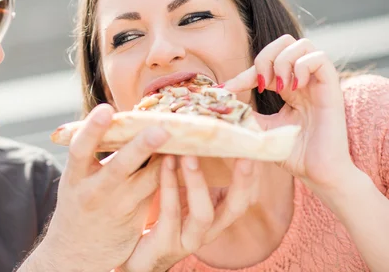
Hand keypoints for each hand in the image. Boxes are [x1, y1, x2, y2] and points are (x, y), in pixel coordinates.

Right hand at [37, 103, 169, 271]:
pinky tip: (186, 156)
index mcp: (75, 177)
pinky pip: (157, 191)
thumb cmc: (80, 201)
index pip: (80, 150)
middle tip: (160, 130)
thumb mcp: (78, 178)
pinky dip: (170, 173)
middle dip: (139, 148)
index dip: (92, 129)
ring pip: (146, 182)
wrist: (76, 252)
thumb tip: (125, 119)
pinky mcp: (136, 217)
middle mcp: (94, 193)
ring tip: (185, 140)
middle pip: (119, 168)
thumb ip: (96, 154)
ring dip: (166, 161)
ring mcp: (117, 207)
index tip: (106, 109)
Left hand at [117, 156, 260, 271]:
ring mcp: (189, 240)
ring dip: (197, 180)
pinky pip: (170, 212)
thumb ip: (193, 172)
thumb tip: (200, 133)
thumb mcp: (181, 194)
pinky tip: (165, 162)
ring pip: (203, 213)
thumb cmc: (159, 217)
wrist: (134, 255)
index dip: (252, 175)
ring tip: (189, 153)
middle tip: (242, 153)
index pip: (244, 196)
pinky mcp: (166, 244)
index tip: (255, 148)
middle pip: (236, 207)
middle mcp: (209, 230)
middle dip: (242, 180)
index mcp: (216, 216)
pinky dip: (169, 184)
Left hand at [224, 34, 354, 190]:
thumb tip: (219, 100)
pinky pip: (320, 58)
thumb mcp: (260, 129)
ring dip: (281, 61)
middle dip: (265, 57)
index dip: (244, 73)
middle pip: (285, 42)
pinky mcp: (332, 88)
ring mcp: (318, 82)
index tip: (226, 89)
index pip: (265, 63)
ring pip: (302, 44)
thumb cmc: (292, 153)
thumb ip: (244, 112)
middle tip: (260, 84)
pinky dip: (301, 66)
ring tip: (277, 87)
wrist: (317, 173)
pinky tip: (293, 88)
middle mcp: (303, 80)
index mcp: (288, 87)